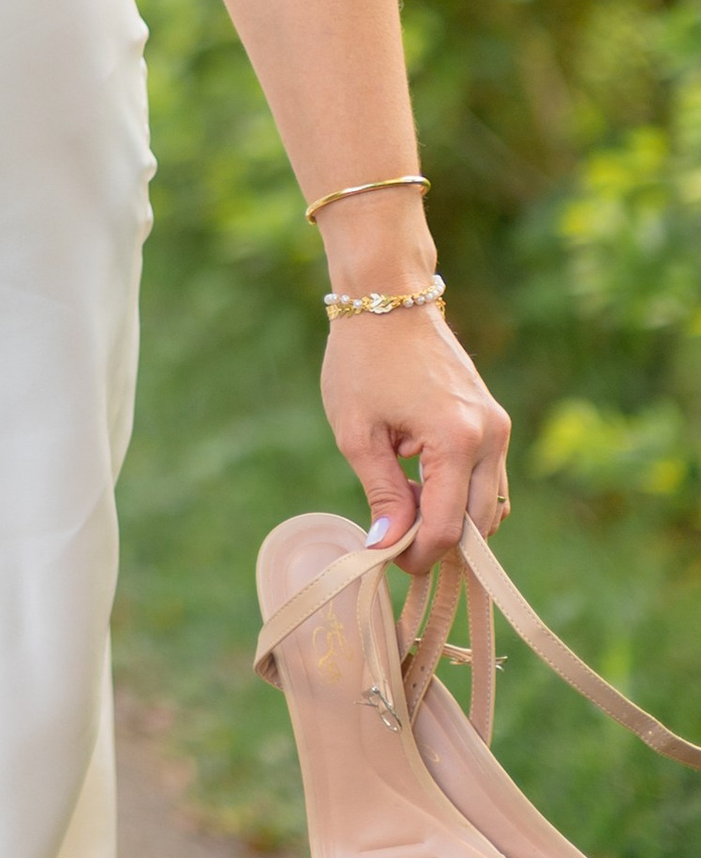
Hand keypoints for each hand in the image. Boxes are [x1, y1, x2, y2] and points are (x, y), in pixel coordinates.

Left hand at [322, 300, 511, 574]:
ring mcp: (499, 427)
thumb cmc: (362, 360)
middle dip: (440, 544)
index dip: (418, 555)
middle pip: (479, 525)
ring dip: (454, 520)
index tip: (386, 560)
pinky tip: (420, 482)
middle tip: (394, 541)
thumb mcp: (357, 432)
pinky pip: (490, 479)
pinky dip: (462, 495)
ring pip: (492, 505)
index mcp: (457, 440)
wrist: (388, 298)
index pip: (448, 528)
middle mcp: (491, 436)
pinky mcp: (495, 420)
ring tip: (404, 503)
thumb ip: (382, 494)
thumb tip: (387, 549)